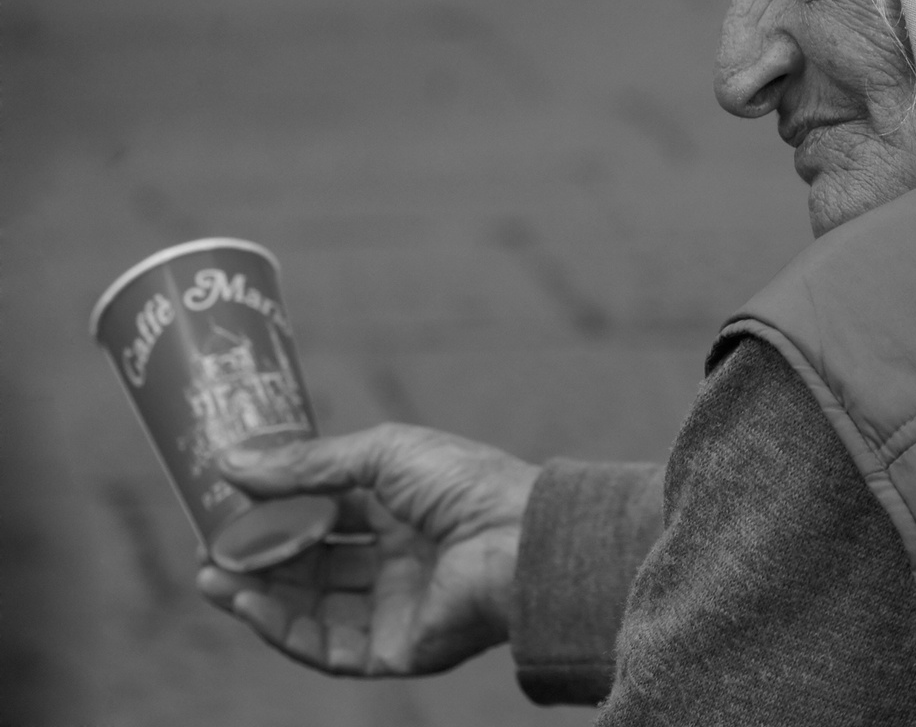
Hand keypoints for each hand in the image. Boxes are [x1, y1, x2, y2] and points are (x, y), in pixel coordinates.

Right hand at [196, 424, 539, 676]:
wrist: (518, 539)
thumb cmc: (464, 484)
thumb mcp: (380, 455)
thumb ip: (307, 464)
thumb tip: (231, 462)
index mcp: (403, 510)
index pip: (326, 515)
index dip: (277, 511)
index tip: (223, 504)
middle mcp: (399, 561)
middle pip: (312, 564)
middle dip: (258, 556)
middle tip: (206, 547)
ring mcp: (396, 608)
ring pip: (311, 607)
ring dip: (258, 593)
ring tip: (210, 574)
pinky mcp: (395, 652)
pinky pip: (327, 646)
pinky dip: (282, 627)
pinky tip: (247, 601)